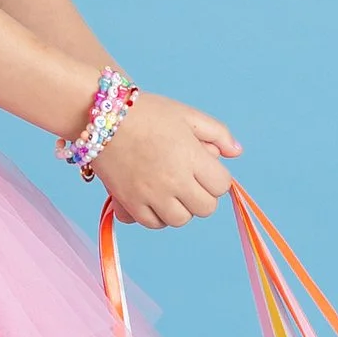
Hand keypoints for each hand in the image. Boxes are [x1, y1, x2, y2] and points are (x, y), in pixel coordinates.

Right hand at [94, 92, 240, 227]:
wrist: (101, 117)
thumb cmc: (146, 113)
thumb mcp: (187, 115)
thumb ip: (217, 132)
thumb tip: (237, 153)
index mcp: (190, 157)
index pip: (221, 186)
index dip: (216, 178)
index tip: (203, 168)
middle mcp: (173, 180)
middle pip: (205, 208)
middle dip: (201, 195)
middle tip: (188, 180)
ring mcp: (150, 194)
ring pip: (180, 220)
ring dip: (180, 208)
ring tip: (169, 189)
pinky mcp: (129, 203)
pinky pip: (152, 223)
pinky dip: (156, 215)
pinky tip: (152, 198)